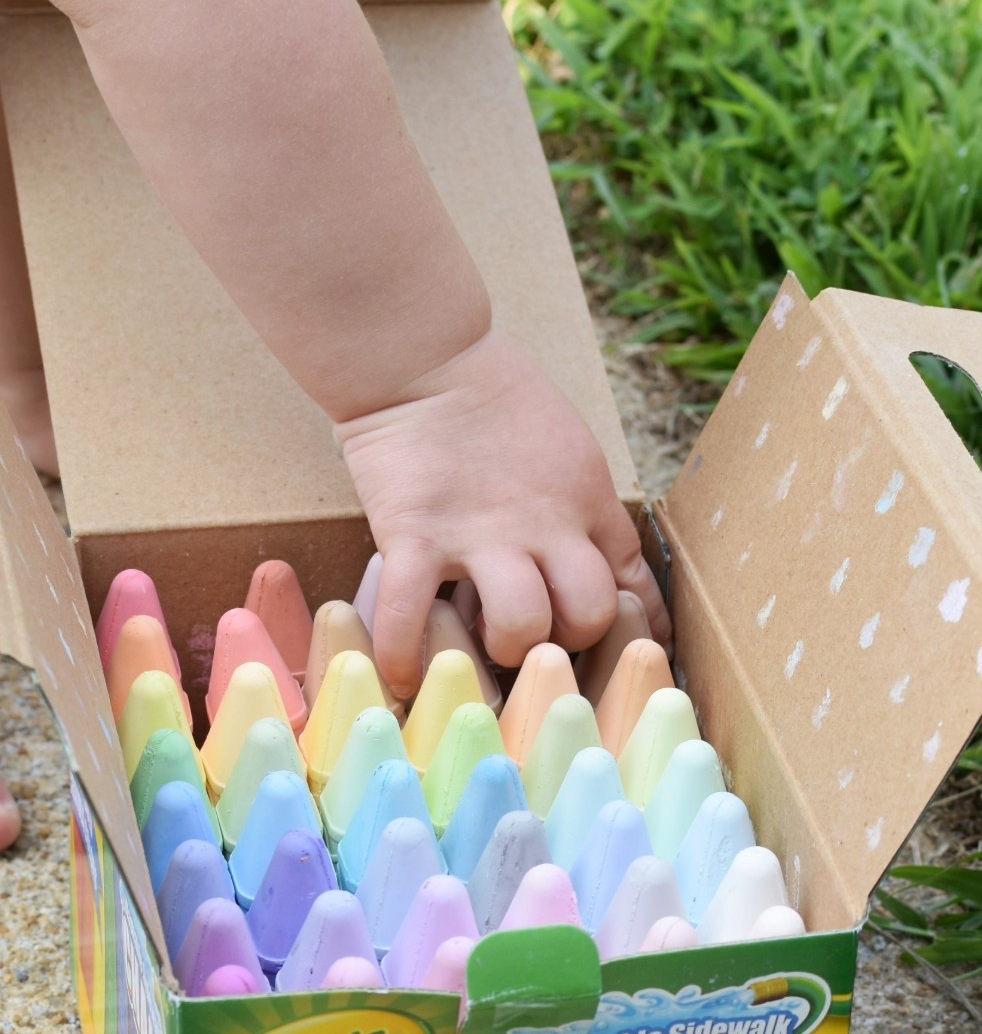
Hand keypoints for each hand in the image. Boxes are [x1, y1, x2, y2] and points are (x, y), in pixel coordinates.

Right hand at [334, 329, 669, 696]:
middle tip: (534, 641)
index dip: (631, 630)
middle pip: (589, 614)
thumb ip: (583, 508)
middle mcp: (544, 525)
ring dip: (502, 647)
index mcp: (587, 502)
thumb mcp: (569, 450)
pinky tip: (401, 675)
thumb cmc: (494, 400)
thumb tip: (596, 567)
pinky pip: (410, 615)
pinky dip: (403, 655)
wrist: (424, 358)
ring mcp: (479, 534)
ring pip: (522, 625)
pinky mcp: (414, 534)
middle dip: (567, 642)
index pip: (632, 584)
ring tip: (476, 644)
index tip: (616, 657)